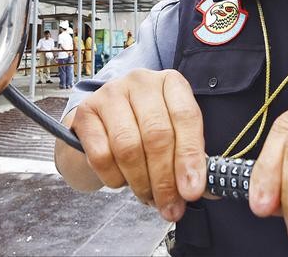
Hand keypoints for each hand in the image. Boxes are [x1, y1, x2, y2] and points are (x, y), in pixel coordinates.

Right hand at [71, 68, 206, 221]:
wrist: (105, 122)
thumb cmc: (147, 128)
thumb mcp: (175, 134)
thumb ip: (190, 158)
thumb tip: (201, 190)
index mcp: (170, 82)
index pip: (185, 116)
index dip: (190, 156)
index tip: (192, 190)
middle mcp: (141, 80)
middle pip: (156, 135)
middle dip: (165, 179)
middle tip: (170, 207)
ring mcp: (110, 93)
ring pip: (128, 147)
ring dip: (141, 182)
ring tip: (148, 197)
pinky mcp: (86, 111)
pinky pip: (101, 155)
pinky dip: (114, 178)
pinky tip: (122, 181)